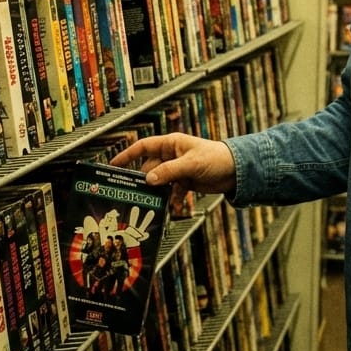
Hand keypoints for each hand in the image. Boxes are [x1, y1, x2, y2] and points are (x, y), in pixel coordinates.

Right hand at [111, 132, 236, 196]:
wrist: (237, 170)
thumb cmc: (217, 158)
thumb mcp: (191, 164)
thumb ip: (169, 171)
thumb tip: (148, 180)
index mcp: (171, 144)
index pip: (143, 147)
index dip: (127, 155)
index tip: (113, 165)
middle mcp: (172, 155)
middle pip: (149, 168)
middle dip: (143, 180)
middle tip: (134, 193)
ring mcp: (178, 169)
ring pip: (159, 181)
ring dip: (156, 192)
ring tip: (151, 202)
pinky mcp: (185, 181)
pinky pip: (172, 191)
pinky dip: (171, 199)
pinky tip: (173, 206)